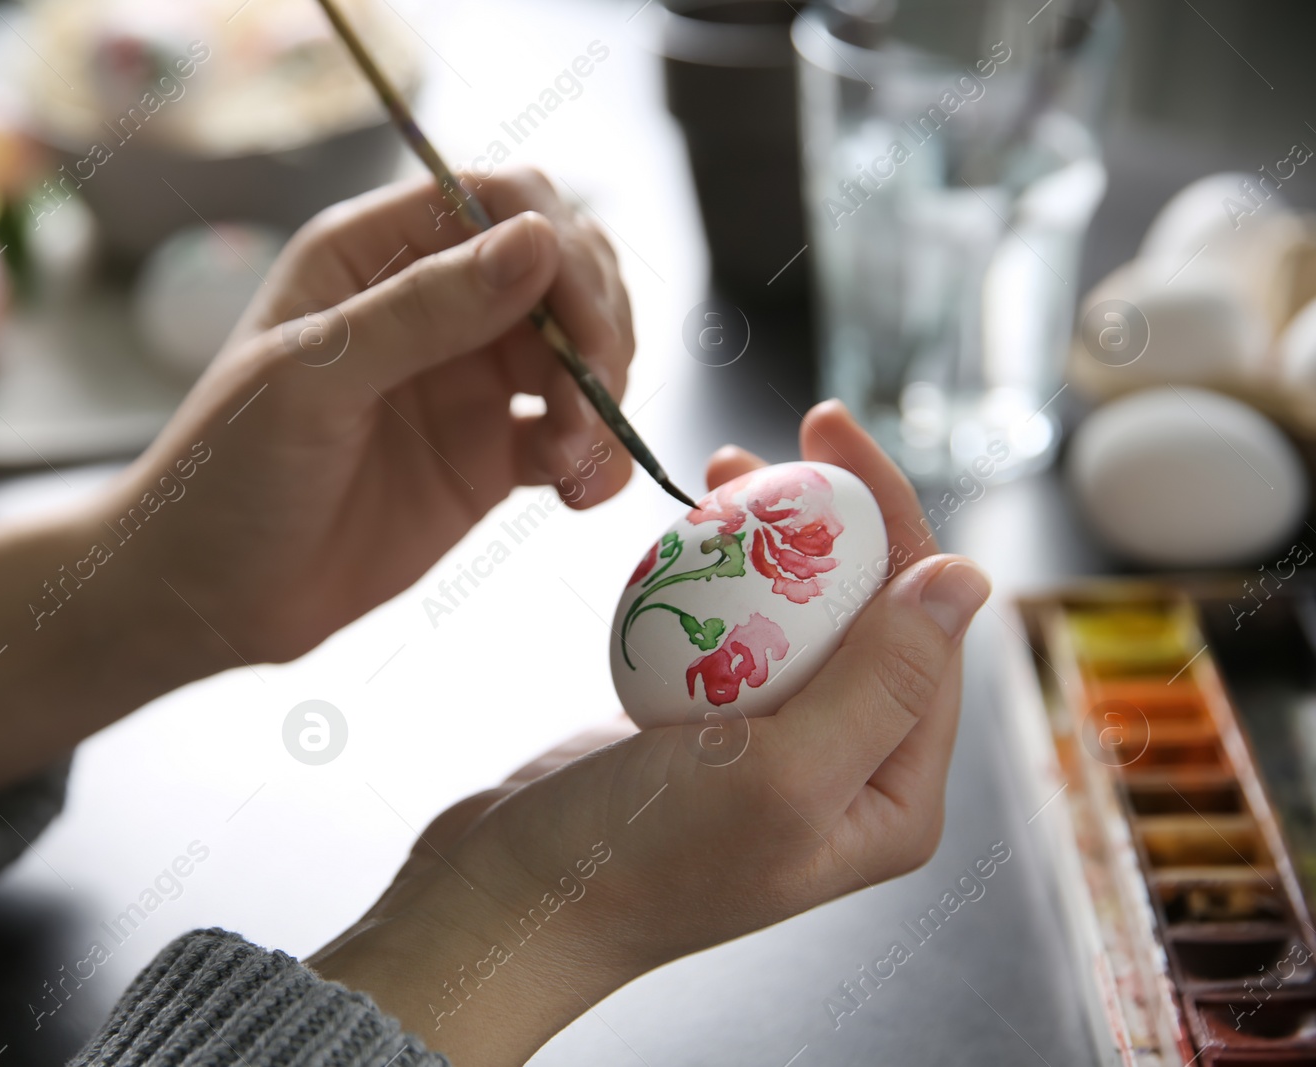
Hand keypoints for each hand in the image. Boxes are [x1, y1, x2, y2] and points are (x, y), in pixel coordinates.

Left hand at [112, 166, 634, 663]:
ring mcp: (466, 378)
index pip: (498, 200)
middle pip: (560, 267)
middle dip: (596, 323)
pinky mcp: (489, 454)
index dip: (557, 244)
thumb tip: (539, 239)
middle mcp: (429, 302)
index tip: (583, 320)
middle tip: (593, 397)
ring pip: (579, 349)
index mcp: (372, 253)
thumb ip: (424, 310)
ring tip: (577, 461)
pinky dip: (595, 456)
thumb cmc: (225, 473)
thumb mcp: (313, 380)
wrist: (207, 598)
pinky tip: (581, 493)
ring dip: (603, 396)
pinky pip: (570, 434)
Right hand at [307, 402, 991, 1066]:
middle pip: (865, 610)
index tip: (835, 432)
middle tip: (783, 440)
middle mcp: (847, 769)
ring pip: (793, 611)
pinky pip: (727, 630)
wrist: (506, 901)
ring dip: (769, 537)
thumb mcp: (778, 775)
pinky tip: (687, 535)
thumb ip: (881, 681)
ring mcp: (772, 746)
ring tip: (726, 474)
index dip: (894, 517)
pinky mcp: (701, 727)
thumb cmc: (638, 861)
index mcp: (893, 794)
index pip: (924, 628)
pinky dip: (711, 576)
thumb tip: (966, 579)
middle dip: (832, 517)